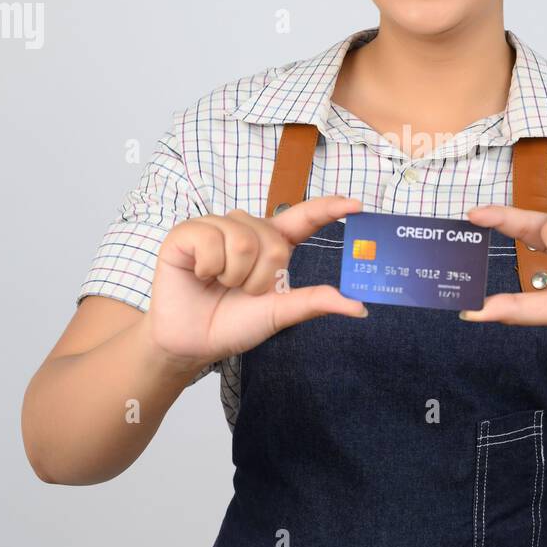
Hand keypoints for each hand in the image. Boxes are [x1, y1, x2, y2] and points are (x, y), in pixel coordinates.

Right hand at [145, 195, 367, 375]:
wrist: (191, 342)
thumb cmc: (233, 324)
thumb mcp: (279, 312)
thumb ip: (314, 302)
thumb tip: (359, 308)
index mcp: (272, 244)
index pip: (304, 218)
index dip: (329, 208)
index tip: (356, 205)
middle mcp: (246, 228)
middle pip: (273, 241)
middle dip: (260, 278)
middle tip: (240, 291)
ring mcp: (216, 226)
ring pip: (243, 240)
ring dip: (233, 275)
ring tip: (218, 283)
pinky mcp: (188, 232)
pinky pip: (211, 240)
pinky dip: (208, 267)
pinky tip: (198, 274)